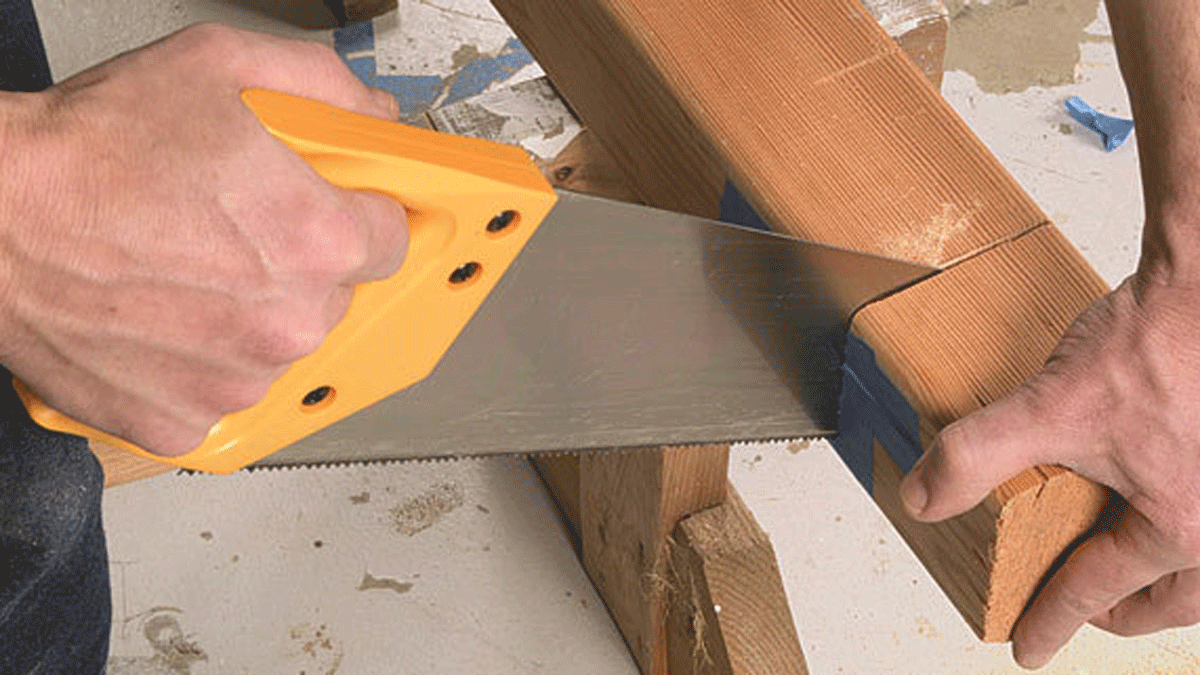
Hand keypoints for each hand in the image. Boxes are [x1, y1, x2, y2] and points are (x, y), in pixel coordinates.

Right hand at [0, 24, 407, 455]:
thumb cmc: (90, 149)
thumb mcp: (222, 66)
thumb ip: (322, 86)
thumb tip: (371, 114)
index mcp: (316, 239)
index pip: (392, 240)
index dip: (359, 216)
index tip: (334, 211)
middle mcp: (287, 321)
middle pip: (334, 297)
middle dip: (300, 265)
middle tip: (236, 230)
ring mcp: (235, 380)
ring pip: (276, 347)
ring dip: (248, 317)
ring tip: (184, 271)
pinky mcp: (181, 418)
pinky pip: (217, 391)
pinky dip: (196, 363)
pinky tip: (160, 318)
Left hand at [899, 271, 1199, 667]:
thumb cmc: (1154, 343)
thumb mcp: (1048, 407)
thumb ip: (976, 455)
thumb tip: (923, 500)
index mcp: (1180, 527)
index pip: (1095, 591)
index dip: (1049, 619)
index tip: (1024, 645)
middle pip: (1171, 600)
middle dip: (1121, 614)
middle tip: (1080, 615)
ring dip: (1165, 582)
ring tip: (1126, 573)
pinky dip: (1182, 538)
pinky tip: (1155, 505)